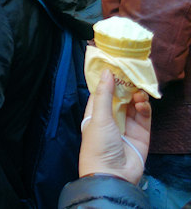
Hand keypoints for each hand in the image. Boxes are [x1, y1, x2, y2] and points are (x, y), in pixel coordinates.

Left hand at [78, 68, 151, 183]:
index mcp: (95, 114)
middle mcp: (110, 119)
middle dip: (126, 86)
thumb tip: (106, 72)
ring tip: (137, 93)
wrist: (113, 175)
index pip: (102, 93)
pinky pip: (144, 116)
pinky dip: (144, 108)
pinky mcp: (141, 134)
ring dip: (136, 96)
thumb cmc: (98, 146)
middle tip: (132, 76)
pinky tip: (142, 103)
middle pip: (120, 97)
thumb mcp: (98, 117)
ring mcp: (126, 126)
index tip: (116, 66)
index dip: (108, 80)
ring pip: (134, 105)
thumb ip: (104, 94)